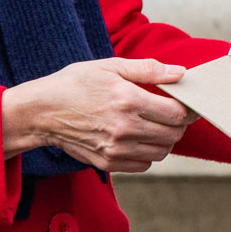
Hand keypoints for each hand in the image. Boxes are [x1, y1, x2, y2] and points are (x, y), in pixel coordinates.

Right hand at [1, 58, 193, 172]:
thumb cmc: (75, 84)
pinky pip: (143, 165)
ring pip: (161, 153)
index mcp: (128, 100)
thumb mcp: (110, 66)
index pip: (176, 114)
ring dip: (166, 140)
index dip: (188, 110)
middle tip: (173, 114)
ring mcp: (115, 149)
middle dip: (179, 125)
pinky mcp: (107, 163)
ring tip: (156, 125)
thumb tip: (180, 72)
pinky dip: (148, 154)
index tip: (188, 105)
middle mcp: (124, 128)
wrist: (41, 112)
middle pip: (173, 135)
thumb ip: (148, 69)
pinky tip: (140, 138)